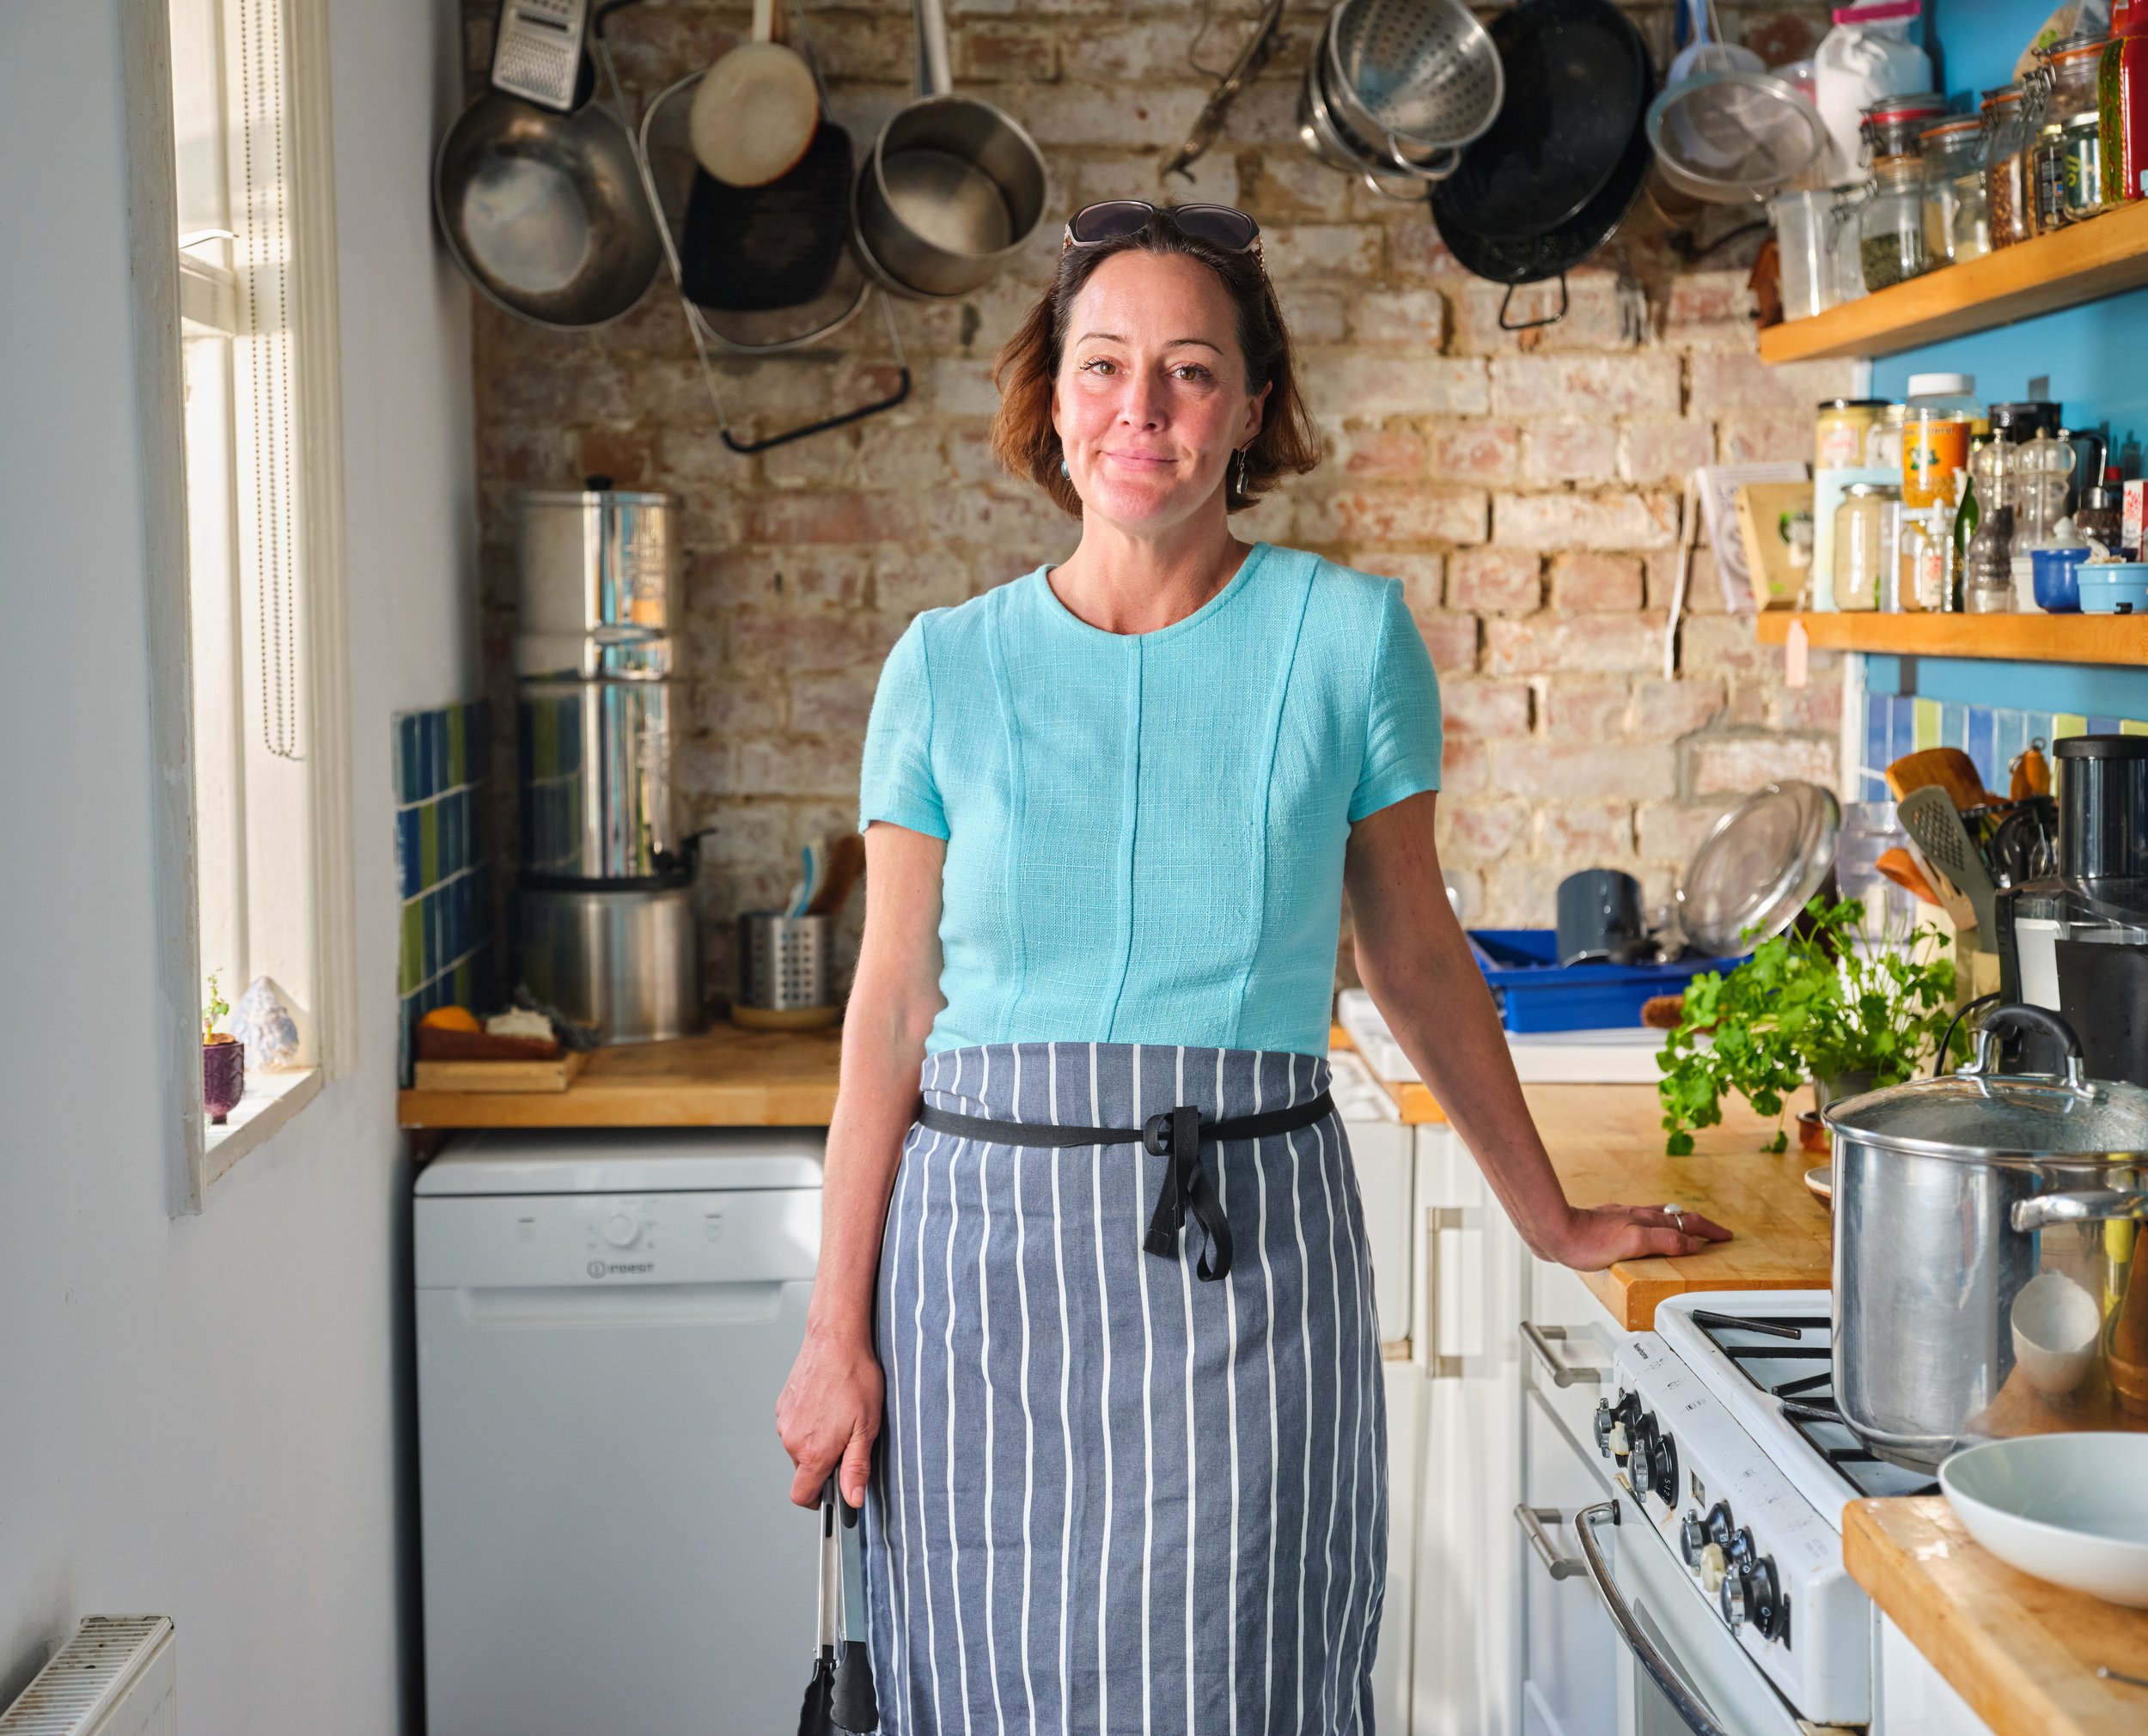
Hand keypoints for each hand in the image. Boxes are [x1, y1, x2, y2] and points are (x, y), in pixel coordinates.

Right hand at [776, 1326, 883, 1508]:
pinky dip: (809, 1422)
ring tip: (839, 1415)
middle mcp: (792, 1439)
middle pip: (803, 1470)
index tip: (832, 1492)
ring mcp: (784, 1420)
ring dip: (816, 1441)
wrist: (836, 1339)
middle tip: (848, 1439)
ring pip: (798, 1446)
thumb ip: (856, 1467)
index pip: (802, 1495)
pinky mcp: (783, 1404)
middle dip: (823, 1463)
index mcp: (813, 1451)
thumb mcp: (867, 1427)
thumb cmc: (855, 1378)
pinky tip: (827, 1403)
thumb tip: (853, 1499)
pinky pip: (794, 1425)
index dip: (818, 1500)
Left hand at [1551, 1202, 1731, 1271]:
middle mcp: (1637, 1216)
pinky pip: (1642, 1225)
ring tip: (1687, 1232)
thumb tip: (1691, 1243)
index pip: (1687, 1223)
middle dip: (1699, 1226)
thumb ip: (1663, 1241)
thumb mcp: (1633, 1244)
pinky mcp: (1609, 1225)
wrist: (1555, 1232)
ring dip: (1678, 1225)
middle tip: (1715, 1234)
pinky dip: (1656, 1229)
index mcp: (1647, 1220)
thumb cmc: (1588, 1241)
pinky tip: (1646, 1235)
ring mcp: (1623, 1219)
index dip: (1708, 1231)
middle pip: (1676, 1218)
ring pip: (1659, 1219)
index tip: (1725, 1236)